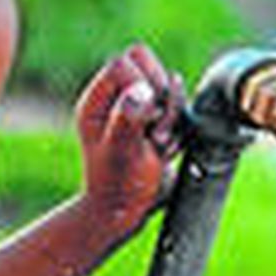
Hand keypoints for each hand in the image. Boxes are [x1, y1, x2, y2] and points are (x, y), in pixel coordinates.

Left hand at [74, 44, 185, 231]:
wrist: (128, 213)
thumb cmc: (118, 186)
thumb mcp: (121, 153)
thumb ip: (128, 117)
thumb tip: (142, 89)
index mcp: (96, 101)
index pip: (124, 63)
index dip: (143, 83)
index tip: (149, 115)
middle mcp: (114, 99)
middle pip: (146, 62)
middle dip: (162, 95)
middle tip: (156, 130)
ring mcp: (135, 108)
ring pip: (167, 83)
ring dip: (172, 114)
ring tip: (159, 145)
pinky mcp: (155, 119)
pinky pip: (178, 106)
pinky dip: (179, 127)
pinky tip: (166, 150)